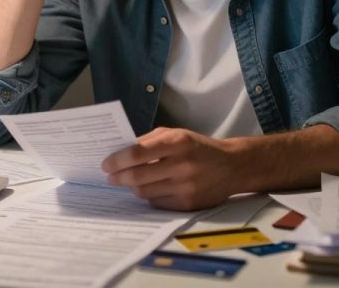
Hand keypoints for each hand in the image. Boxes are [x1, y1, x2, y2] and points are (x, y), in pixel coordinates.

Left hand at [101, 127, 244, 210]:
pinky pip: (157, 203)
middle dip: (118, 177)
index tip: (105, 164)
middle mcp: (182, 165)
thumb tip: (119, 152)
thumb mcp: (176, 134)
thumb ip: (149, 141)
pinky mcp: (188, 204)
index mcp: (177, 142)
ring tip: (128, 181)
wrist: (232, 166)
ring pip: (145, 192)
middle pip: (138, 176)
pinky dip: (148, 196)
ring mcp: (185, 187)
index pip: (138, 153)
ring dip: (132, 187)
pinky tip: (149, 188)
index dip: (117, 160)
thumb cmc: (198, 147)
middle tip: (110, 176)